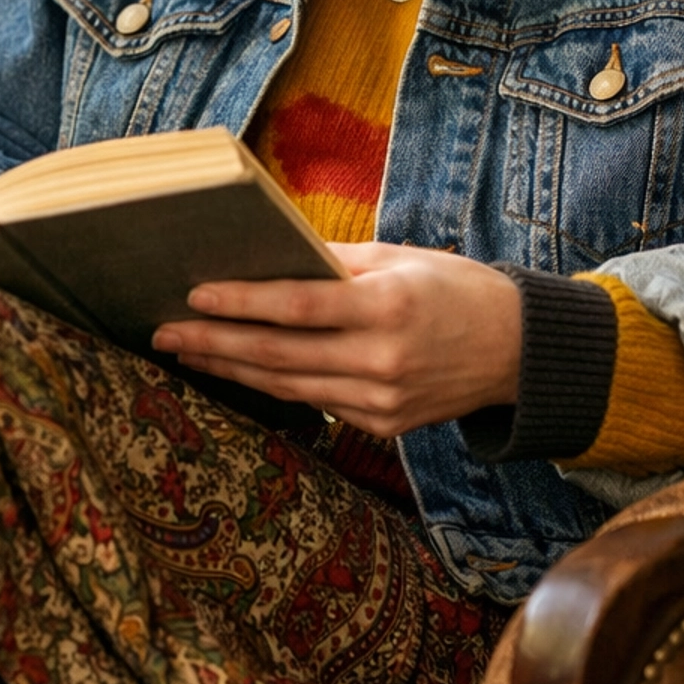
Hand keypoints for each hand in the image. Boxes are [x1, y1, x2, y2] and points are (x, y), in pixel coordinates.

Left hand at [152, 243, 520, 437]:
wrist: (519, 351)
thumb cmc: (455, 288)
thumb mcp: (401, 258)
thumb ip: (335, 263)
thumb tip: (269, 258)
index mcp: (387, 308)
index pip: (296, 307)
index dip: (240, 303)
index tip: (193, 296)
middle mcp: (382, 360)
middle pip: (279, 355)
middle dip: (214, 343)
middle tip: (164, 333)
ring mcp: (382, 400)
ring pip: (288, 387)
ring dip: (232, 370)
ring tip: (187, 352)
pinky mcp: (384, 425)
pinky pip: (316, 403)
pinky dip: (275, 386)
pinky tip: (239, 371)